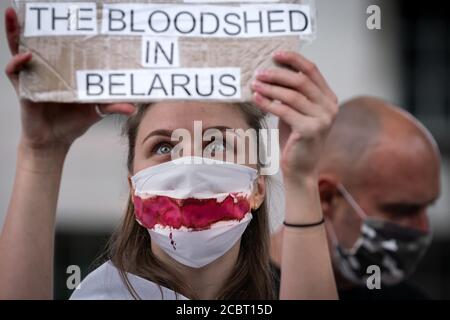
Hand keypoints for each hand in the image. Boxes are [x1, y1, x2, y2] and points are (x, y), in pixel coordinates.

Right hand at [4, 7, 135, 152]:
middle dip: (35, 23)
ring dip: (15, 32)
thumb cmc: (74, 123)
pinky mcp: (23, 89)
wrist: (55, 142)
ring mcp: (33, 77)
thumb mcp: (96, 111)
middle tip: (34, 4)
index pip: (62, 45)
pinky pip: (15, 72)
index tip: (70, 14)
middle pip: (39, 41)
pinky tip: (26, 56)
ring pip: (20, 49)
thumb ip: (112, 106)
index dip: (62, 30)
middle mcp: (47, 69)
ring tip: (13, 14)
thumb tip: (134, 108)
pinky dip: (18, 63)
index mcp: (64, 70)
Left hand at [251, 51, 337, 182]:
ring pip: (292, 95)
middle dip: (278, 74)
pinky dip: (268, 103)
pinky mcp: (311, 130)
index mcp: (329, 98)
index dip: (294, 59)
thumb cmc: (295, 138)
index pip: (312, 71)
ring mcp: (323, 119)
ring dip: (270, 87)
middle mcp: (330, 107)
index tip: (275, 54)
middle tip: (259, 72)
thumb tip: (272, 71)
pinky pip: (285, 111)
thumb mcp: (296, 111)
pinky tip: (256, 97)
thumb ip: (292, 93)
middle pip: (301, 81)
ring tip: (254, 83)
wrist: (300, 168)